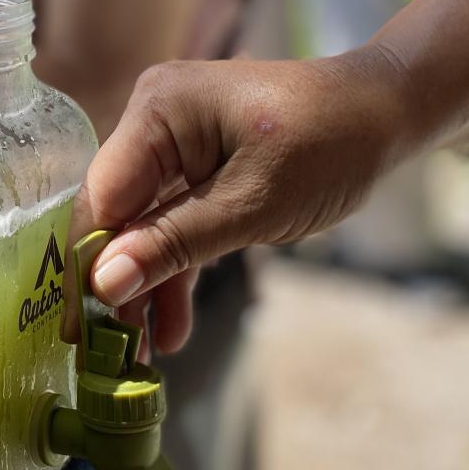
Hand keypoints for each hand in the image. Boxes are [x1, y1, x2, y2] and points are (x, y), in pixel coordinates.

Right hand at [66, 51, 415, 351]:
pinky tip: (172, 327)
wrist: (385, 116)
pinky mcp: (196, 168)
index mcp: (158, 112)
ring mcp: (174, 145)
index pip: (103, 198)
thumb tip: (104, 283)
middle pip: (116, 215)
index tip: (83, 332)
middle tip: (110, 357)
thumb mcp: (252, 205)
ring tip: (142, 357)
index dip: (89, 266)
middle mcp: (154, 121)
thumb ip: (174, 244)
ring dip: (147, 287)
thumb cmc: (329, 145)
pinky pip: (174, 224)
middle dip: (116, 284)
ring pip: (143, 227)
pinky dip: (176, 270)